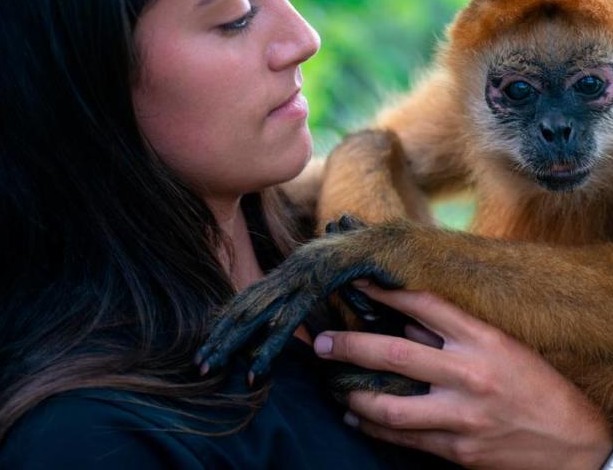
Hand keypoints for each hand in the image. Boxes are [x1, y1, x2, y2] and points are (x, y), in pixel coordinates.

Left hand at [194, 223, 403, 377]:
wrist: (412, 245)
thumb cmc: (383, 265)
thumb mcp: (346, 283)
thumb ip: (325, 289)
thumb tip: (312, 303)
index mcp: (298, 266)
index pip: (255, 296)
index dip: (230, 321)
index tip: (212, 346)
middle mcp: (296, 264)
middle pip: (248, 302)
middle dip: (221, 334)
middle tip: (199, 363)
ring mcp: (308, 269)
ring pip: (260, 310)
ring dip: (233, 342)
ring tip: (212, 367)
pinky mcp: (324, 277)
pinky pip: (291, 315)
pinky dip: (271, 343)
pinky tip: (256, 366)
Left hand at [313, 283, 612, 469]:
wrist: (580, 446)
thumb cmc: (545, 388)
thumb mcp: (509, 348)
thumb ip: (460, 333)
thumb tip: (409, 319)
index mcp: (485, 340)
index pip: (425, 305)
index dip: (386, 292)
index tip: (358, 281)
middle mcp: (470, 374)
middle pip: (394, 353)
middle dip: (350, 345)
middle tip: (321, 341)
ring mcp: (462, 416)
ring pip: (389, 404)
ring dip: (353, 394)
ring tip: (333, 384)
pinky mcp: (458, 451)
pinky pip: (404, 439)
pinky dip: (373, 427)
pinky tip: (356, 418)